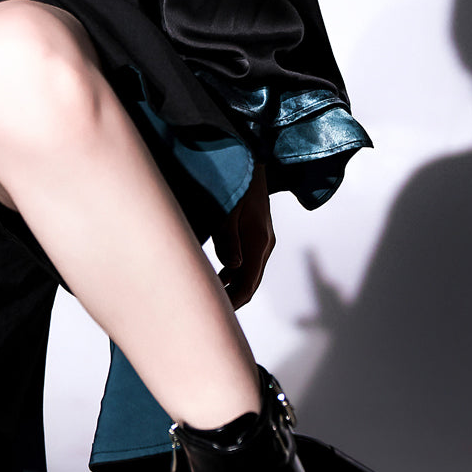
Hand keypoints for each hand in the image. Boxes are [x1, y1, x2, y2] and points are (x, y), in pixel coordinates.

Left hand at [212, 165, 274, 308]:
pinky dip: (232, 273)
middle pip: (250, 283)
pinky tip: (216, 276)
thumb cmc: (237, 182)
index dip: (233, 302)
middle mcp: (264, 244)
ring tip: (208, 296)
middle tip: (207, 309)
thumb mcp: (229, 209)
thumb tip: (231, 267)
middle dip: (231, 299)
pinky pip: (245, 262)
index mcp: (259, 242)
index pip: (248, 284)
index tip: (215, 312)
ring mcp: (261, 240)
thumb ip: (228, 238)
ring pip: (247, 273)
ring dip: (230, 287)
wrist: (251, 159)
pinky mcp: (254, 235)